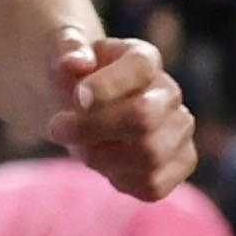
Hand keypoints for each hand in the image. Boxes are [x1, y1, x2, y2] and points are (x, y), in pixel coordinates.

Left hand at [46, 29, 195, 200]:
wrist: (82, 105)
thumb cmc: (73, 77)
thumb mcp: (60, 54)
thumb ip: (66, 50)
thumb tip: (76, 63)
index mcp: (143, 58)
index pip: (141, 67)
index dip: (105, 86)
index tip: (76, 98)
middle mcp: (168, 93)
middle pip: (144, 117)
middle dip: (93, 128)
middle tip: (57, 128)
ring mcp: (179, 129)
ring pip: (150, 155)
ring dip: (101, 157)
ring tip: (79, 147)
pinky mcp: (178, 162)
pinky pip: (155, 185)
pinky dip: (120, 180)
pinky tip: (104, 165)